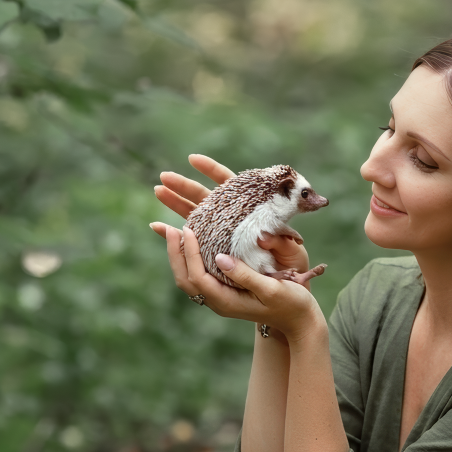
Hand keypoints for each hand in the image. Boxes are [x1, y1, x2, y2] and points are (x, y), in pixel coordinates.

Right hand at [151, 154, 311, 273]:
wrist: (290, 292)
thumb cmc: (293, 267)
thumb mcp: (292, 253)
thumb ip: (280, 244)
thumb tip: (263, 237)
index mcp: (253, 212)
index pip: (229, 185)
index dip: (211, 170)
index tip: (193, 159)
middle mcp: (235, 222)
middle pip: (205, 198)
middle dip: (184, 186)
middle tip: (163, 177)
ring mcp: (223, 236)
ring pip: (195, 215)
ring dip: (176, 204)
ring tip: (158, 191)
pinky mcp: (216, 253)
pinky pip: (193, 241)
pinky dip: (176, 235)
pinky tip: (158, 227)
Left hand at [153, 224, 324, 344]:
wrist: (301, 321)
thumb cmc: (292, 303)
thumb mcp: (272, 288)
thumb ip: (245, 275)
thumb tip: (220, 258)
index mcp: (227, 302)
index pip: (197, 277)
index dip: (189, 253)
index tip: (187, 229)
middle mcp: (219, 302)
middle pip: (185, 279)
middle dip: (176, 253)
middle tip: (170, 228)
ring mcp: (221, 299)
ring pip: (190, 278)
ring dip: (180, 256)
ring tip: (175, 232)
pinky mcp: (226, 293)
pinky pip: (200, 276)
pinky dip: (191, 259)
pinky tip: (194, 244)